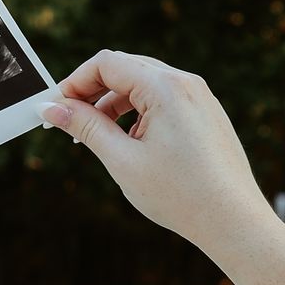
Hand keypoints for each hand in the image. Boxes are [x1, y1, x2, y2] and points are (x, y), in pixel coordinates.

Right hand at [41, 51, 272, 264]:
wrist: (233, 220)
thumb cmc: (180, 194)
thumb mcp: (122, 160)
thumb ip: (85, 128)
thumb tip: (51, 108)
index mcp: (165, 87)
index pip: (106, 64)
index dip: (74, 83)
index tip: (56, 110)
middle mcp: (186, 83)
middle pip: (125, 68)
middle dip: (91, 92)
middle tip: (69, 123)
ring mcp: (200, 97)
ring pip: (144, 84)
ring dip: (113, 103)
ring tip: (97, 138)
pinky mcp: (206, 113)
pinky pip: (164, 99)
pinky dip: (138, 112)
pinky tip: (130, 143)